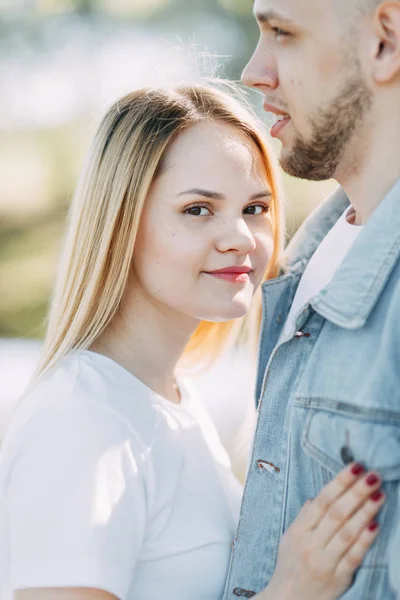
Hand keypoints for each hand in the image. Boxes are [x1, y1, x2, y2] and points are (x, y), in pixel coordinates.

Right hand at [265, 463, 383, 599]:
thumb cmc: (290, 565)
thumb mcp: (290, 537)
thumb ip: (304, 517)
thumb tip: (317, 498)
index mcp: (299, 530)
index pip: (322, 500)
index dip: (340, 482)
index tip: (356, 466)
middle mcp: (311, 543)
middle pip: (337, 513)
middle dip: (357, 491)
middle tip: (374, 475)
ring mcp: (324, 561)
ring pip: (347, 532)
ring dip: (365, 511)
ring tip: (380, 494)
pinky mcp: (338, 578)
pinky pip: (353, 556)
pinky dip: (365, 540)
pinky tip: (376, 525)